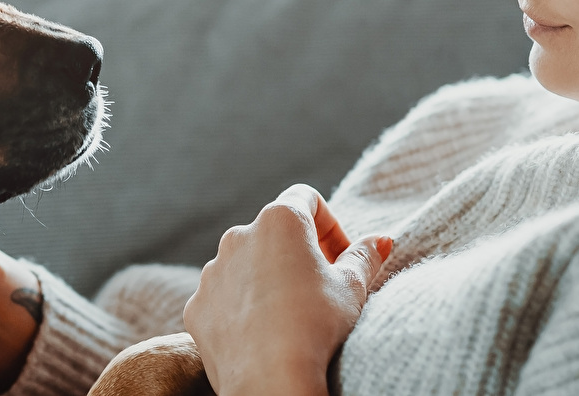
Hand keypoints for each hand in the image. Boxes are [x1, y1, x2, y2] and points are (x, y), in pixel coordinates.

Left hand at [183, 185, 392, 395]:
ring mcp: (212, 272)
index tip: (342, 259)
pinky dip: (242, 307)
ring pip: (245, 265)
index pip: (307, 200)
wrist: (270, 380)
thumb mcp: (353, 288)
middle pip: (273, 232)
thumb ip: (365, 256)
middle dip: (299, 254)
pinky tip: (263, 334)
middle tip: (321, 289)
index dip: (330, 226)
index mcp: (279, 220)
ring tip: (291, 316)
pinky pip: (223, 297)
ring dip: (268, 279)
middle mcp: (238, 236)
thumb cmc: (316, 326)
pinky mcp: (197, 305)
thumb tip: (380, 240)